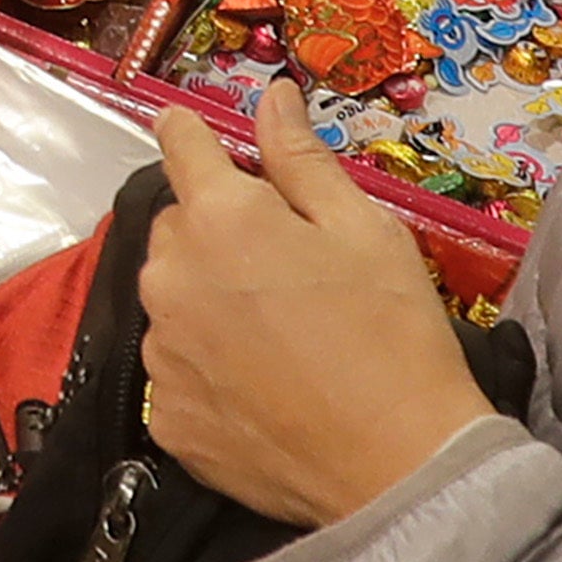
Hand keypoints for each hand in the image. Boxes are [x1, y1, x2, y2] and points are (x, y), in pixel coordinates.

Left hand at [138, 112, 490, 528]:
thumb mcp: (363, 229)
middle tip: (283, 264)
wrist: (399, 466)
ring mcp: (162, 354)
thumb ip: (301, 158)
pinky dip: (206, 367)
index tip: (190, 130)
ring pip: (171, 298)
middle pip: (177, 227)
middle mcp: (169, 279)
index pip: (178, 144)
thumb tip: (271, 95)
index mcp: (220, 218)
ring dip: (207, 299)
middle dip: (217, 230)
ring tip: (276, 332)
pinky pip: (176, 370)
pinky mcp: (166, 419)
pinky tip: (260, 384)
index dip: (190, 133)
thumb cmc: (393, 334)